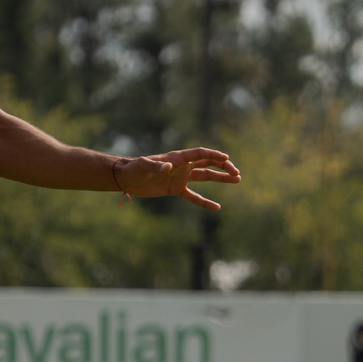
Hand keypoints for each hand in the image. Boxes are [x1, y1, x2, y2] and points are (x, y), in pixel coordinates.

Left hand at [116, 148, 241, 210]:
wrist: (126, 178)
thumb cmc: (134, 168)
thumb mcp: (143, 166)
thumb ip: (155, 165)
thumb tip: (169, 166)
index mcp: (178, 158)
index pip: (200, 154)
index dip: (214, 156)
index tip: (226, 159)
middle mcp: (182, 166)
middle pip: (208, 163)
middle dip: (223, 166)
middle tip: (236, 173)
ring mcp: (181, 177)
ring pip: (205, 176)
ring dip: (221, 178)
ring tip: (237, 179)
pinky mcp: (176, 189)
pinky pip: (194, 196)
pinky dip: (205, 202)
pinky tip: (217, 207)